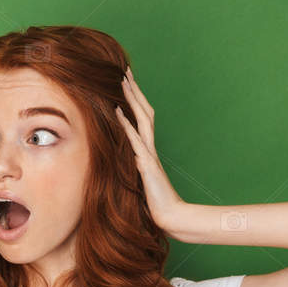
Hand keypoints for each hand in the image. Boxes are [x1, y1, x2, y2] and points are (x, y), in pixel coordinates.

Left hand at [116, 68, 185, 233]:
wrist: (170, 216)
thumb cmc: (154, 202)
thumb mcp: (139, 180)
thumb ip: (133, 167)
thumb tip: (122, 160)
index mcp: (147, 150)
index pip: (141, 118)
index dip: (133, 100)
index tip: (124, 83)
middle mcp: (149, 147)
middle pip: (143, 111)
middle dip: (133, 91)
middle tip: (124, 71)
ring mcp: (149, 154)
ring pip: (142, 120)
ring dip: (131, 100)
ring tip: (122, 82)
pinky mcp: (146, 165)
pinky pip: (135, 141)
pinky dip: (126, 126)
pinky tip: (117, 112)